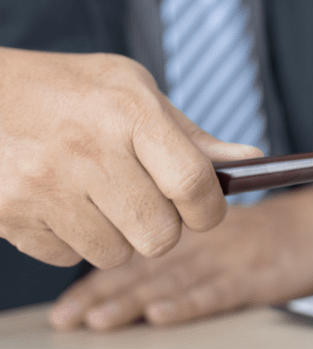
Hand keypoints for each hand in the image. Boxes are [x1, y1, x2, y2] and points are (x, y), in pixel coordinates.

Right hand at [0, 47, 262, 268]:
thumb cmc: (65, 90)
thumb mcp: (130, 90)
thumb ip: (190, 135)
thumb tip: (253, 161)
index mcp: (127, 112)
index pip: (194, 184)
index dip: (209, 210)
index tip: (204, 210)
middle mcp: (87, 149)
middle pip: (160, 236)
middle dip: (163, 229)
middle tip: (146, 204)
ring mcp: (43, 185)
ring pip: (115, 255)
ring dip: (116, 237)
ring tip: (96, 197)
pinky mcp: (9, 214)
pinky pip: (67, 258)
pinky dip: (71, 240)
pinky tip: (58, 202)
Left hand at [48, 183, 312, 329]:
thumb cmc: (267, 231)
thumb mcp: (220, 224)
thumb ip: (176, 239)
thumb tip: (122, 262)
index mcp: (190, 232)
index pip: (134, 255)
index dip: (97, 279)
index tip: (67, 304)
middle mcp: (204, 242)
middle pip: (146, 270)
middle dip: (102, 295)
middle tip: (69, 317)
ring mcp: (230, 259)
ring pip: (174, 281)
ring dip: (134, 302)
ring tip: (101, 320)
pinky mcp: (257, 275)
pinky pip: (218, 290)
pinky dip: (189, 303)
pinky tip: (163, 314)